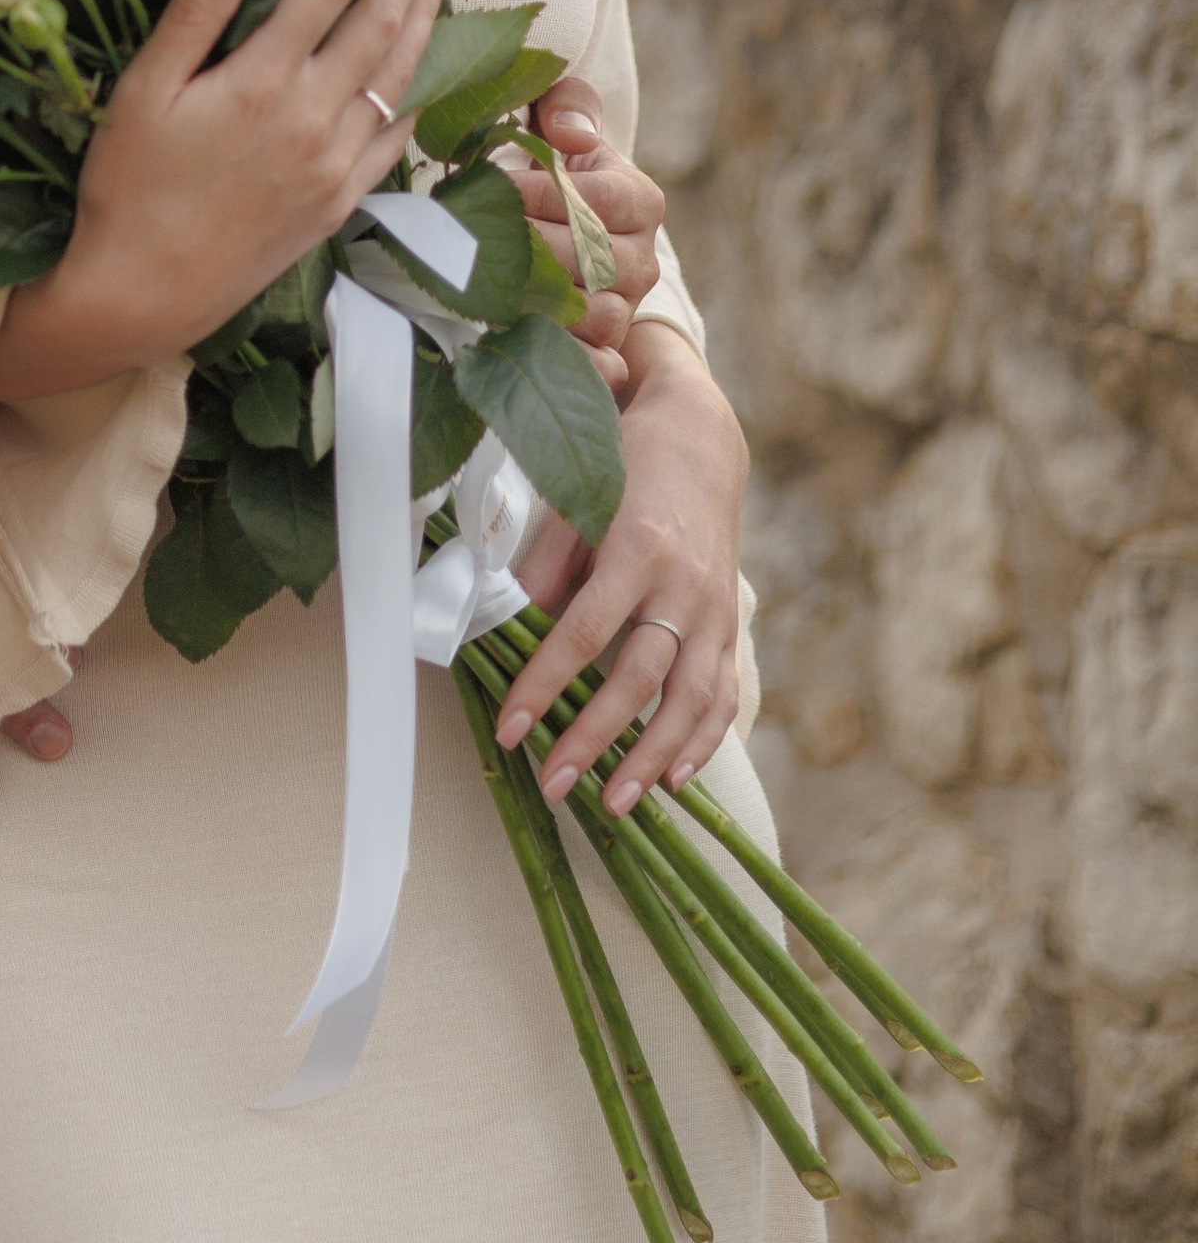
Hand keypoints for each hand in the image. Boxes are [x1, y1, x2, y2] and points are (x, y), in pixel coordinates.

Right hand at [0, 0, 452, 403]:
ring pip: (400, 74)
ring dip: (426, 13)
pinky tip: (427, 63)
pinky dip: (419, 89)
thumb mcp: (143, 92)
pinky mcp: (342, 201)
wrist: (144, 294)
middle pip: (380, 20)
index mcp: (261, 82)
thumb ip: (194, 13)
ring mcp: (335, 164)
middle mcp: (312, 119)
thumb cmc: (128, 187)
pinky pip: (397, 136)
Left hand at [496, 329, 748, 812]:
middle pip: (638, 678)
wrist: (701, 437)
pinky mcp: (731, 624)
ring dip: (651, 757)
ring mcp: (716, 609)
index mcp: (638, 547)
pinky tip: (675, 780)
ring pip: (689, 699)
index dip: (544, 683)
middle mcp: (684, 585)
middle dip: (594, 738)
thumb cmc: (625, 462)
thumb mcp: (578, 495)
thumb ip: (547, 562)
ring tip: (614, 805)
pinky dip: (702, 741)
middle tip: (554, 785)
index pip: (583, 631)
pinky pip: (722, 693)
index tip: (510, 728)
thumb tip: (513, 625)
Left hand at [508, 71, 661, 380]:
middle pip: (594, 259)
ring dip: (533, 296)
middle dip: (529, 244)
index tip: (497, 185)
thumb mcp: (559, 121)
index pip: (603, 200)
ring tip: (479, 276)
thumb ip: (568, 107)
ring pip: (591, 312)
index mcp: (640, 200)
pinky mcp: (601, 347)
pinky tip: (506, 332)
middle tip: (472, 233)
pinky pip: (590, 360)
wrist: (554, 227)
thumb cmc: (550, 164)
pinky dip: (552, 350)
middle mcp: (642, 259)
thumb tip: (568, 133)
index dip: (548, 193)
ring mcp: (624, 307)